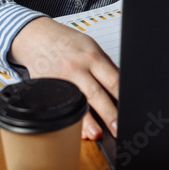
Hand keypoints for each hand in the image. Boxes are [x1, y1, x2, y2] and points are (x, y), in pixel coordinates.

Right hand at [10, 17, 118, 139]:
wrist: (37, 36)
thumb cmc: (67, 43)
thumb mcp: (91, 47)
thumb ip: (105, 67)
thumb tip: (121, 88)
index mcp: (92, 56)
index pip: (112, 79)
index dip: (123, 97)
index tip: (131, 110)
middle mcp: (76, 68)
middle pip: (96, 93)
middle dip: (109, 113)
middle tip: (119, 128)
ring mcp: (60, 78)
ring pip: (76, 101)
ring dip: (87, 120)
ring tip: (96, 134)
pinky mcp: (46, 87)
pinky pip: (59, 104)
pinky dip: (67, 117)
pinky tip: (74, 127)